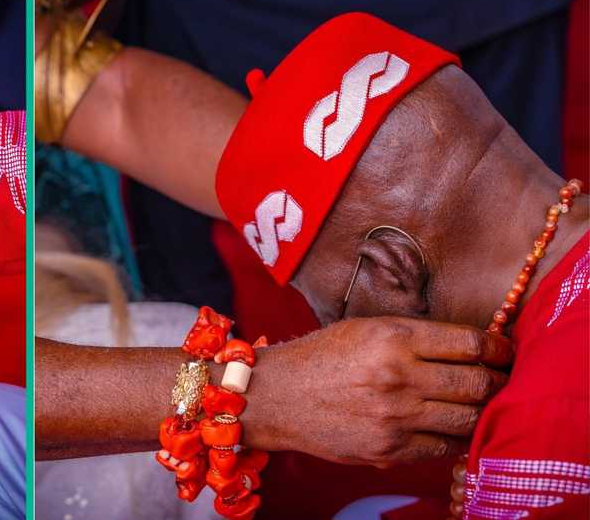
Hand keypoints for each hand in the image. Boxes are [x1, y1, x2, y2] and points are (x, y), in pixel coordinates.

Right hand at [244, 316, 510, 466]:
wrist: (275, 396)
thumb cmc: (320, 357)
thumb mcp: (365, 328)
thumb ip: (413, 336)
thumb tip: (467, 346)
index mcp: (393, 338)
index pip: (469, 343)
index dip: (497, 347)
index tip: (503, 350)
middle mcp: (398, 377)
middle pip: (477, 383)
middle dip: (497, 380)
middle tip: (501, 378)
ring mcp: (395, 418)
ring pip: (467, 418)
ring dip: (481, 411)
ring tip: (479, 403)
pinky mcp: (389, 450)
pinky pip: (443, 447)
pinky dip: (455, 437)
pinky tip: (451, 426)